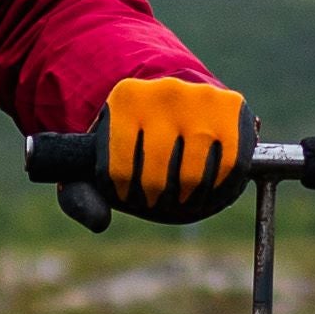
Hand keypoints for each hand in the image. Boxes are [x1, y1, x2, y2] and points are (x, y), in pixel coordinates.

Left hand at [102, 74, 248, 221]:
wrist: (181, 98)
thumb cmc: (136, 139)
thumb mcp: (100, 158)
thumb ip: (82, 193)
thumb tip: (100, 222)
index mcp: (126, 98)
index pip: (119, 169)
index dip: (124, 194)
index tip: (127, 195)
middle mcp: (164, 91)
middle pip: (157, 176)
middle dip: (155, 200)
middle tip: (156, 202)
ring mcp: (201, 97)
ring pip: (192, 176)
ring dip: (186, 200)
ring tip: (180, 199)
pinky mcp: (231, 107)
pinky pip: (228, 166)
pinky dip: (218, 189)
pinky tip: (207, 190)